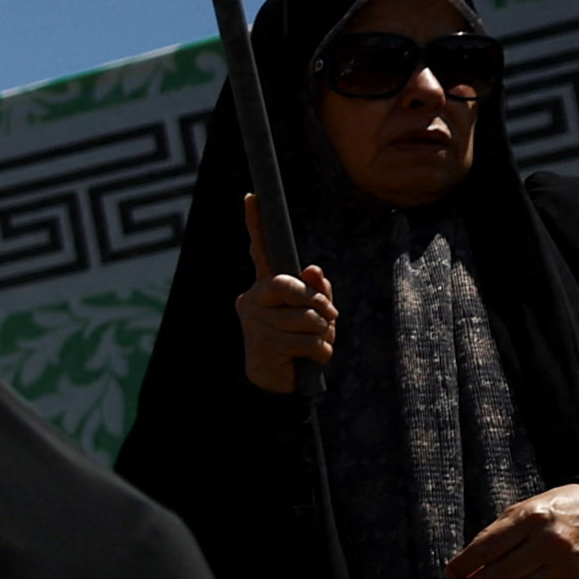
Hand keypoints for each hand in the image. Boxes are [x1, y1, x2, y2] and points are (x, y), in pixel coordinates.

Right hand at [233, 199, 336, 394]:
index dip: (256, 224)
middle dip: (317, 304)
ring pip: (307, 319)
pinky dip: (320, 353)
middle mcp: (252, 299)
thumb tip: (314, 269)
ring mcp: (253, 323)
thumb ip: (319, 291)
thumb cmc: (300, 343)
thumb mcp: (316, 313)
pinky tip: (308, 360)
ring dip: (322, 335)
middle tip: (328, 319)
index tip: (251, 195)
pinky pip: (309, 342)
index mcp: (266, 287)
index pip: (261, 250)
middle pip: (292, 288)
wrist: (280, 383)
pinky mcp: (262, 346)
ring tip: (312, 345)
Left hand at [455, 481, 578, 578]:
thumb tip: (468, 563)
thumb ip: (496, 534)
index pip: (486, 548)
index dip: (464, 564)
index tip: (451, 572)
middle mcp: (548, 542)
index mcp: (530, 518)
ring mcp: (563, 563)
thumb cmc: (555, 508)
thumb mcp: (523, 509)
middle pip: (498, 574)